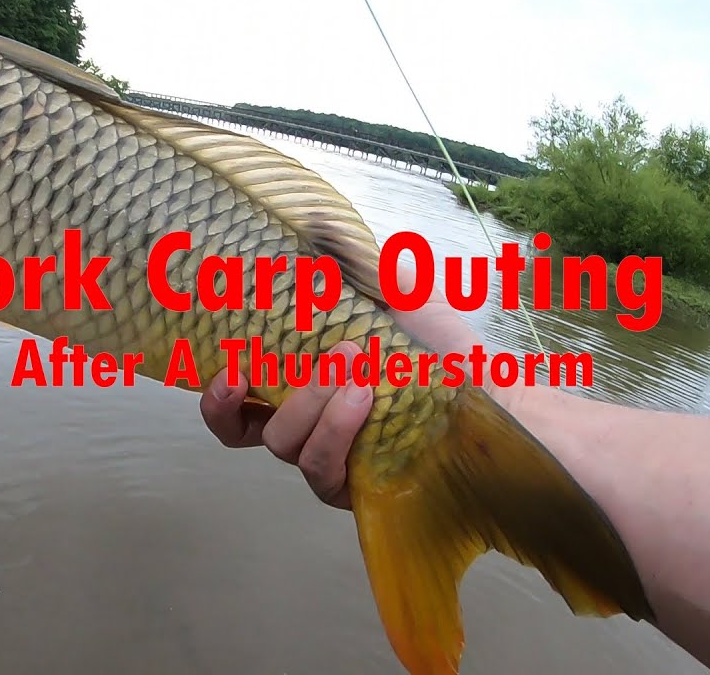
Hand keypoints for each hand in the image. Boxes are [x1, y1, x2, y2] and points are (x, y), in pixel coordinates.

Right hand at [199, 258, 486, 509]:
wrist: (491, 390)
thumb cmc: (439, 348)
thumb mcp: (394, 294)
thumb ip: (351, 265)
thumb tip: (316, 221)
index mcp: (299, 387)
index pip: (237, 403)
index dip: (218, 395)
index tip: (228, 368)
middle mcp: (306, 427)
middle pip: (244, 431)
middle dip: (250, 398)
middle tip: (279, 364)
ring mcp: (328, 460)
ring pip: (285, 445)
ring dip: (312, 402)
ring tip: (353, 366)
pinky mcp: (355, 488)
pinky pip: (321, 470)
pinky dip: (335, 430)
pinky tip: (362, 398)